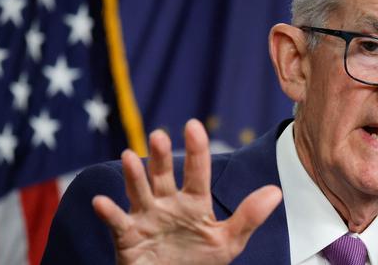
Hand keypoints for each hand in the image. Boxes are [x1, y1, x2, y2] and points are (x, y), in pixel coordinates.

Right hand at [92, 119, 281, 264]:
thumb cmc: (200, 263)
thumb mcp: (228, 242)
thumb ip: (249, 217)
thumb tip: (276, 191)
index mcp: (194, 202)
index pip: (197, 172)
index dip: (196, 150)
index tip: (193, 126)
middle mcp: (168, 204)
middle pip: (163, 175)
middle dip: (162, 156)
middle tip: (160, 135)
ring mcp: (146, 218)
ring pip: (139, 192)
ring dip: (133, 175)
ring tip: (128, 156)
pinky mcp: (127, 237)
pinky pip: (117, 222)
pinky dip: (109, 212)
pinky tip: (102, 202)